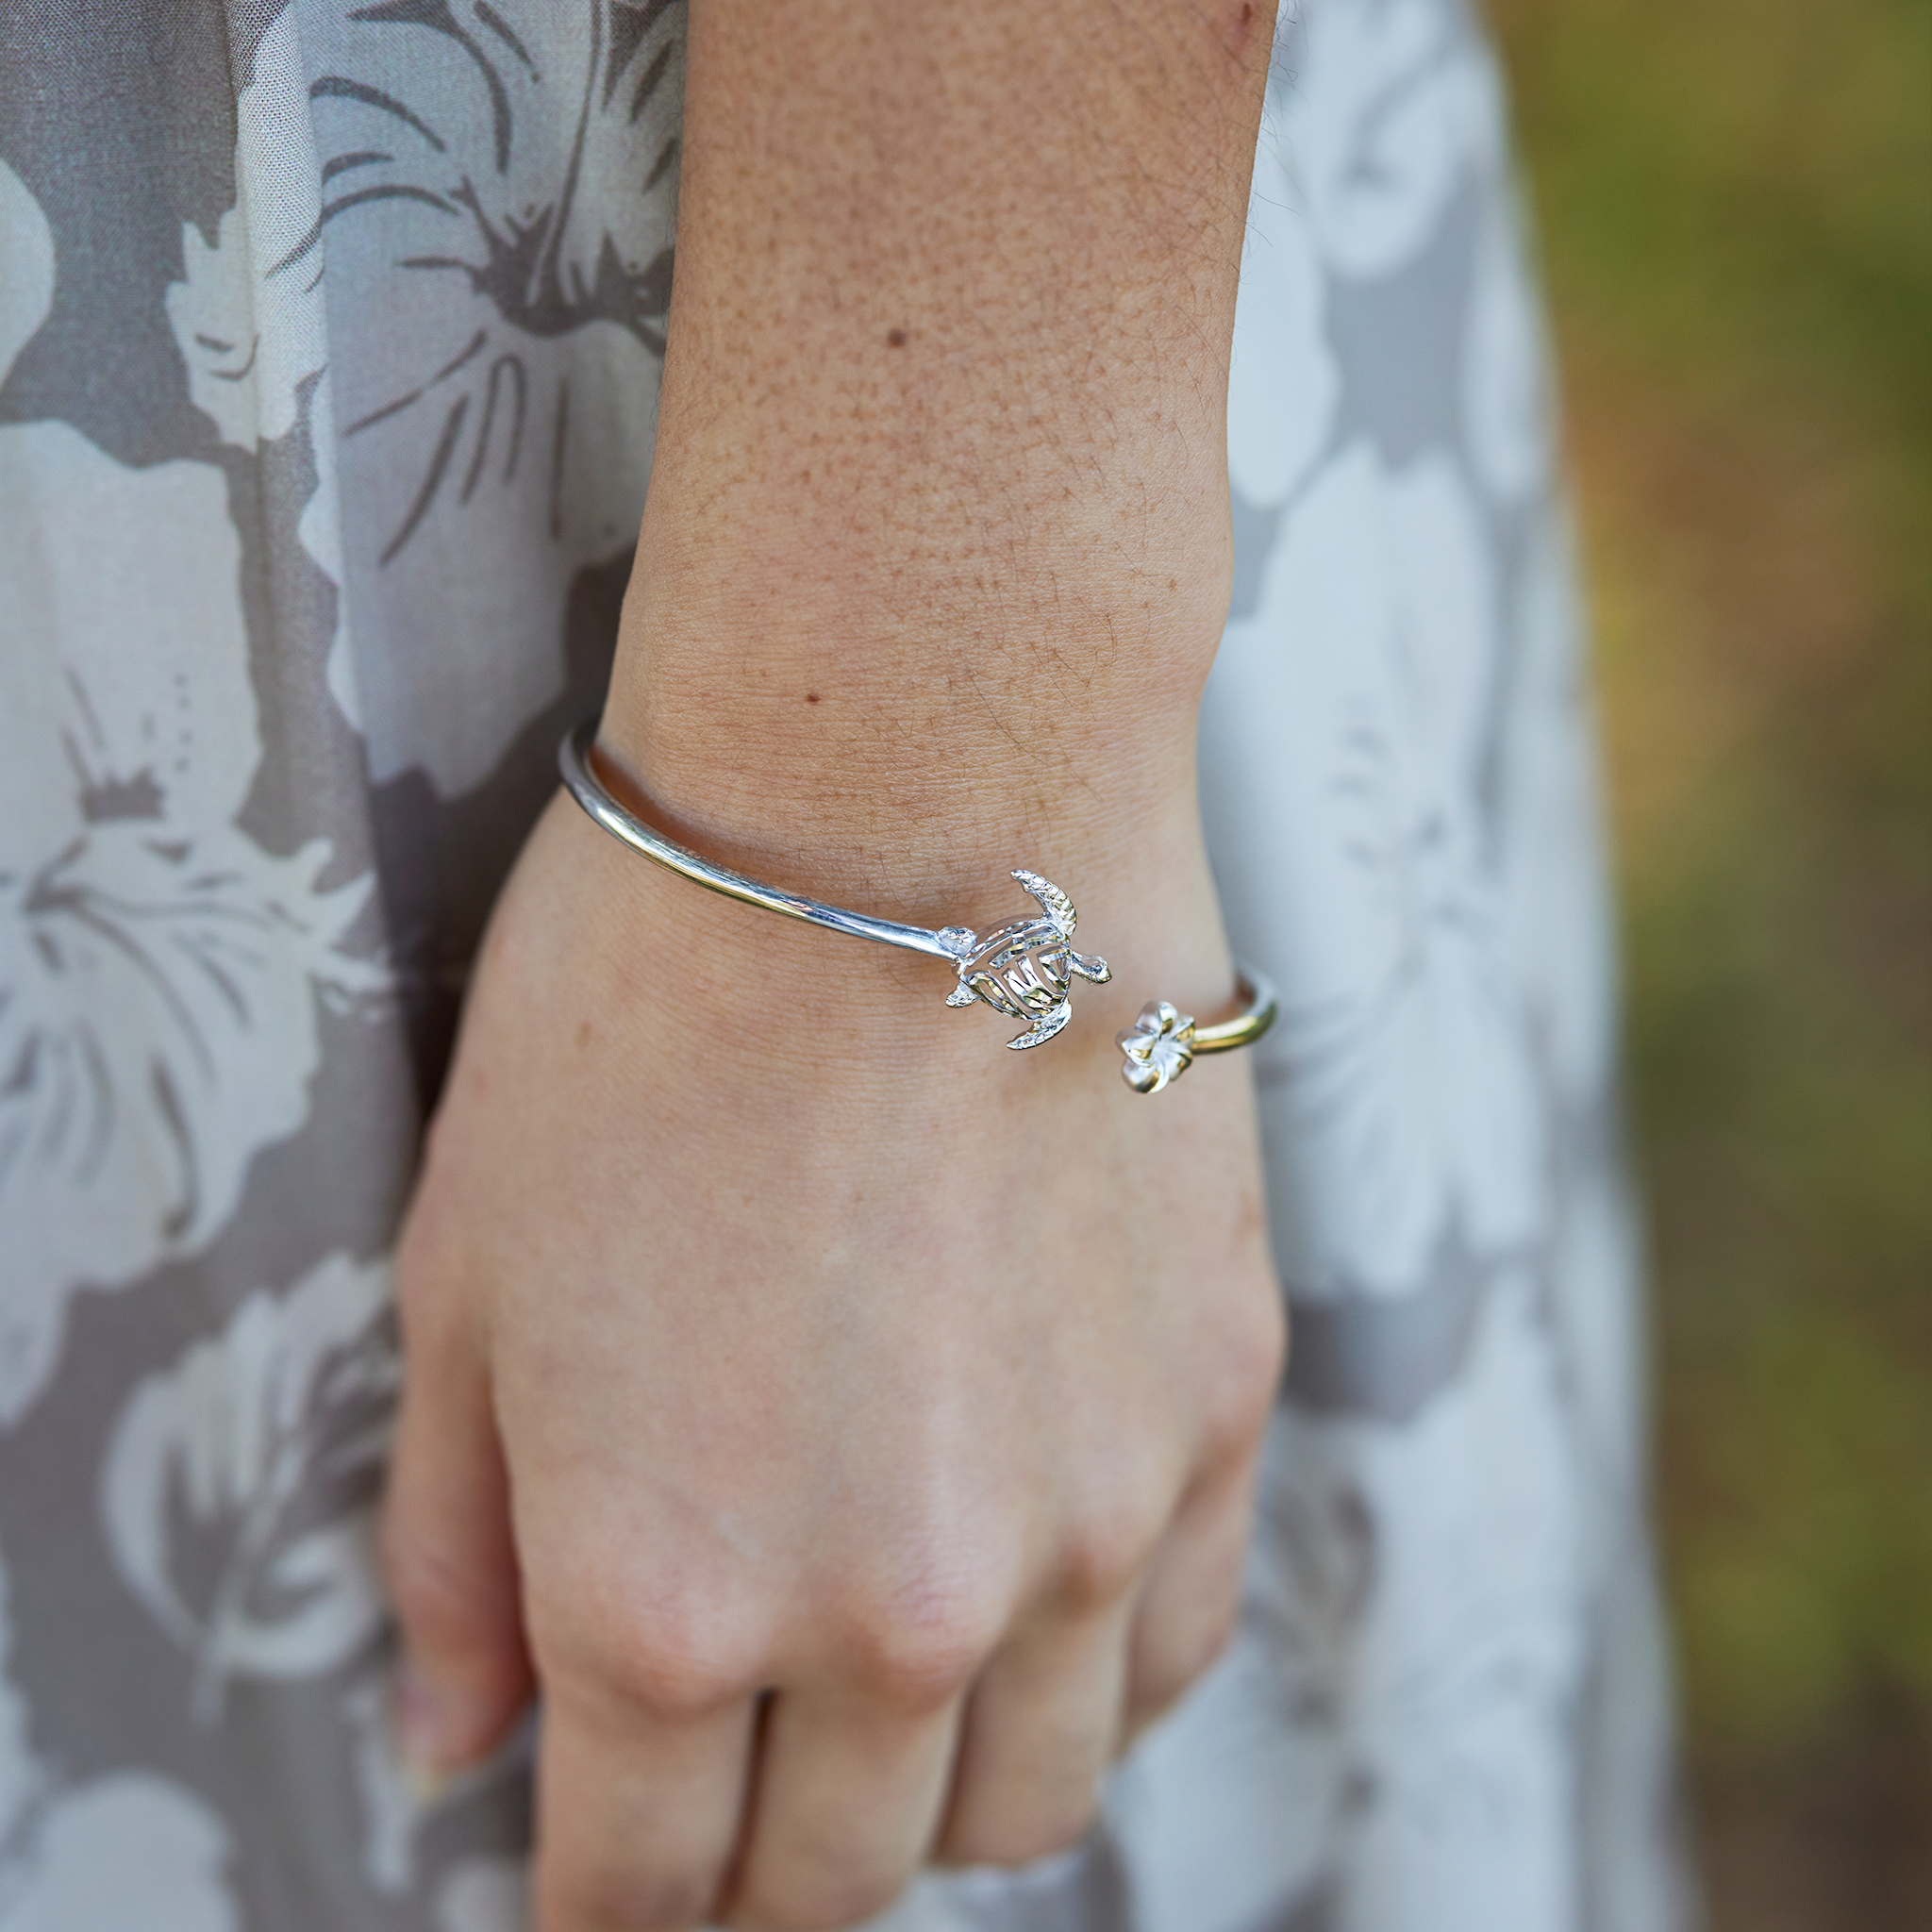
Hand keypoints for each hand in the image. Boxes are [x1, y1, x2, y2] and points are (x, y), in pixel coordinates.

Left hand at [380, 776, 1282, 1930]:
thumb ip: (457, 1551)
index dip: (603, 1911)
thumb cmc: (648, 1002)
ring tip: (882, 1687)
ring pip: (1025, 1804)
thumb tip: (462, 1747)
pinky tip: (1033, 1589)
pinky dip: (1088, 1679)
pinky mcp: (1212, 1416)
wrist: (912, 795)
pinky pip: (1170, 1657)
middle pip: (840, 1881)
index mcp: (667, 1595)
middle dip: (758, 1868)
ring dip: (932, 1791)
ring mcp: (1082, 1525)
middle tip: (729, 1777)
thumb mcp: (469, 1275)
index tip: (606, 1875)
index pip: (640, 1890)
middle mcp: (892, 1610)